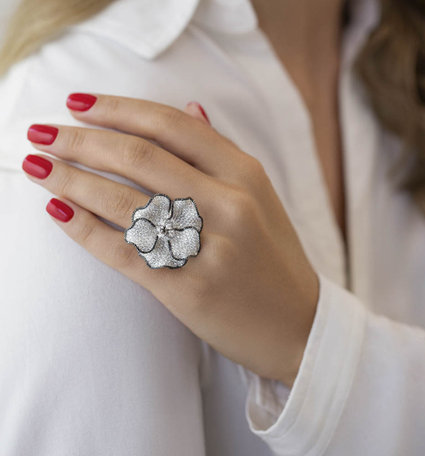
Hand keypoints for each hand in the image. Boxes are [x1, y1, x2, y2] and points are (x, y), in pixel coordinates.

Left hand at [22, 94, 318, 387]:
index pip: (172, 126)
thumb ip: (222, 152)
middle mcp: (229, 205)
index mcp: (247, 176)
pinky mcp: (188, 291)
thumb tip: (191, 109)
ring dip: (71, 179)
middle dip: (81, 140)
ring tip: (37, 166)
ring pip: (124, 202)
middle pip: (139, 158)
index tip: (77, 103)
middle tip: (42, 132)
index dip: (118, 109)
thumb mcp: (261, 197)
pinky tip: (58, 212)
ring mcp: (209, 250)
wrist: (298, 326)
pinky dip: (84, 230)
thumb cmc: (275, 259)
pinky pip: (124, 252)